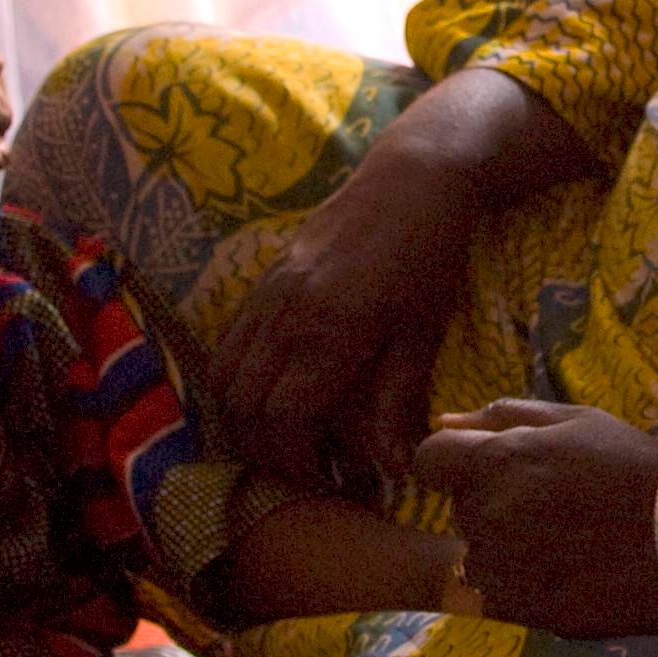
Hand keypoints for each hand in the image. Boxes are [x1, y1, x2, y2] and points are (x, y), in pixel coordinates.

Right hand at [214, 150, 478, 490]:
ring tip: (284, 438)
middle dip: (268, 451)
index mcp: (331, 331)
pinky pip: (228, 340)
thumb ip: (398, 399)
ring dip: (244, 419)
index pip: (285, 419)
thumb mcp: (424, 331)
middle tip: (306, 469)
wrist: (414, 175)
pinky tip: (270, 392)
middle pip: (245, 406)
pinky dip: (235, 379)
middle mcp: (287, 313)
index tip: (327, 480)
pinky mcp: (262, 277)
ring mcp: (268, 292)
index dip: (297, 462)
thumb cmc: (432, 254)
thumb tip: (391, 468)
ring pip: (226, 375)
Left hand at [411, 400, 657, 639]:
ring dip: (505, 544)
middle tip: (552, 500)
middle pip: (460, 506)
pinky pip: (499, 591)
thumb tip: (446, 422)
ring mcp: (502, 568)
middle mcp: (487, 515)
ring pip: (478, 552)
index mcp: (496, 461)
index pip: (428, 462)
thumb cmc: (634, 466)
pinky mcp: (521, 609)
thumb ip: (503, 417)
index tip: (486, 468)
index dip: (453, 463)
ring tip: (565, 538)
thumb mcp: (576, 421)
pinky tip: (569, 569)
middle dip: (491, 499)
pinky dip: (523, 581)